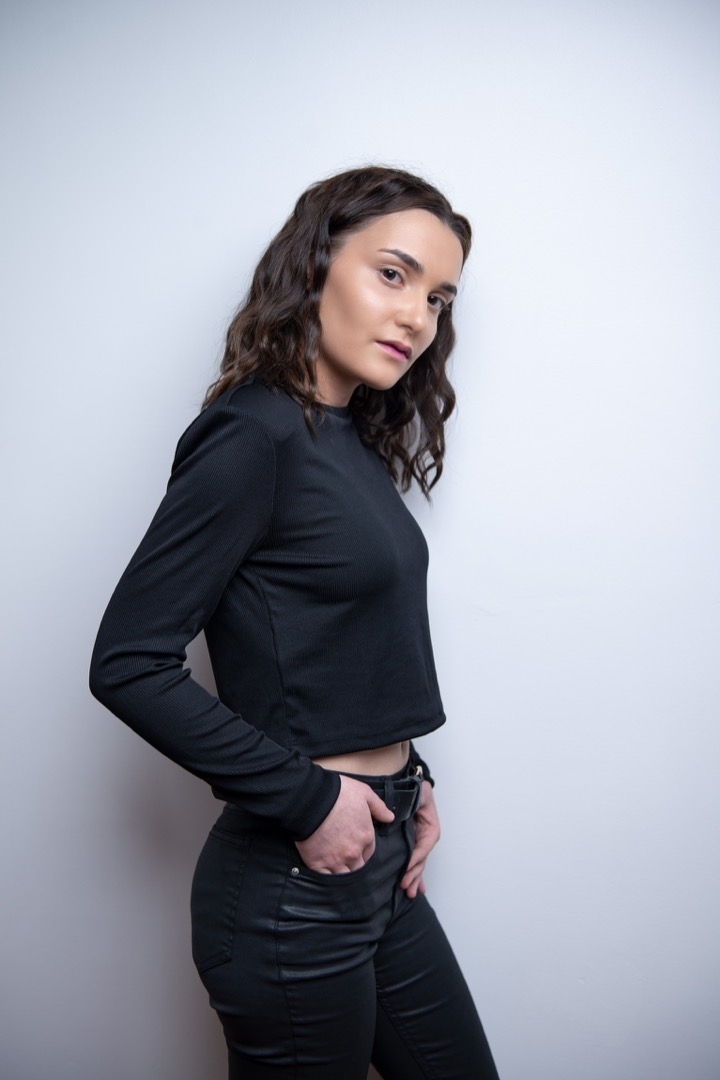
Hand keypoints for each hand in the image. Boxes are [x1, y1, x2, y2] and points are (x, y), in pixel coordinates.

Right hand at [295, 774, 394, 873]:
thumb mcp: (364, 794)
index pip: (370, 852)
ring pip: (345, 876)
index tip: (356, 845)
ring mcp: (336, 860)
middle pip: (359, 867)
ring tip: (336, 867)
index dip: (363, 849)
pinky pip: (326, 878)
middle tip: (346, 857)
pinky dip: (327, 877)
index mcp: (366, 837)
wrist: (311, 799)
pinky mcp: (318, 864)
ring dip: (343, 872)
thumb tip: (390, 818)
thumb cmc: (338, 793)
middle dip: (355, 863)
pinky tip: (325, 873)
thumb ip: (379, 807)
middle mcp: (354, 852)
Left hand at [400, 780, 439, 898]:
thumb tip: (400, 820)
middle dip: (414, 874)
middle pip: (421, 859)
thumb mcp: (419, 796)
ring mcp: (419, 841)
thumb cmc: (416, 789)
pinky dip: (413, 873)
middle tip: (405, 886)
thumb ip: (415, 806)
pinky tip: (414, 887)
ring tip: (409, 892)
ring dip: (414, 878)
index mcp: (430, 827)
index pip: (424, 846)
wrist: (411, 785)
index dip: (416, 857)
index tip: (406, 867)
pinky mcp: (411, 842)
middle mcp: (426, 837)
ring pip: (418, 863)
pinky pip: (413, 859)